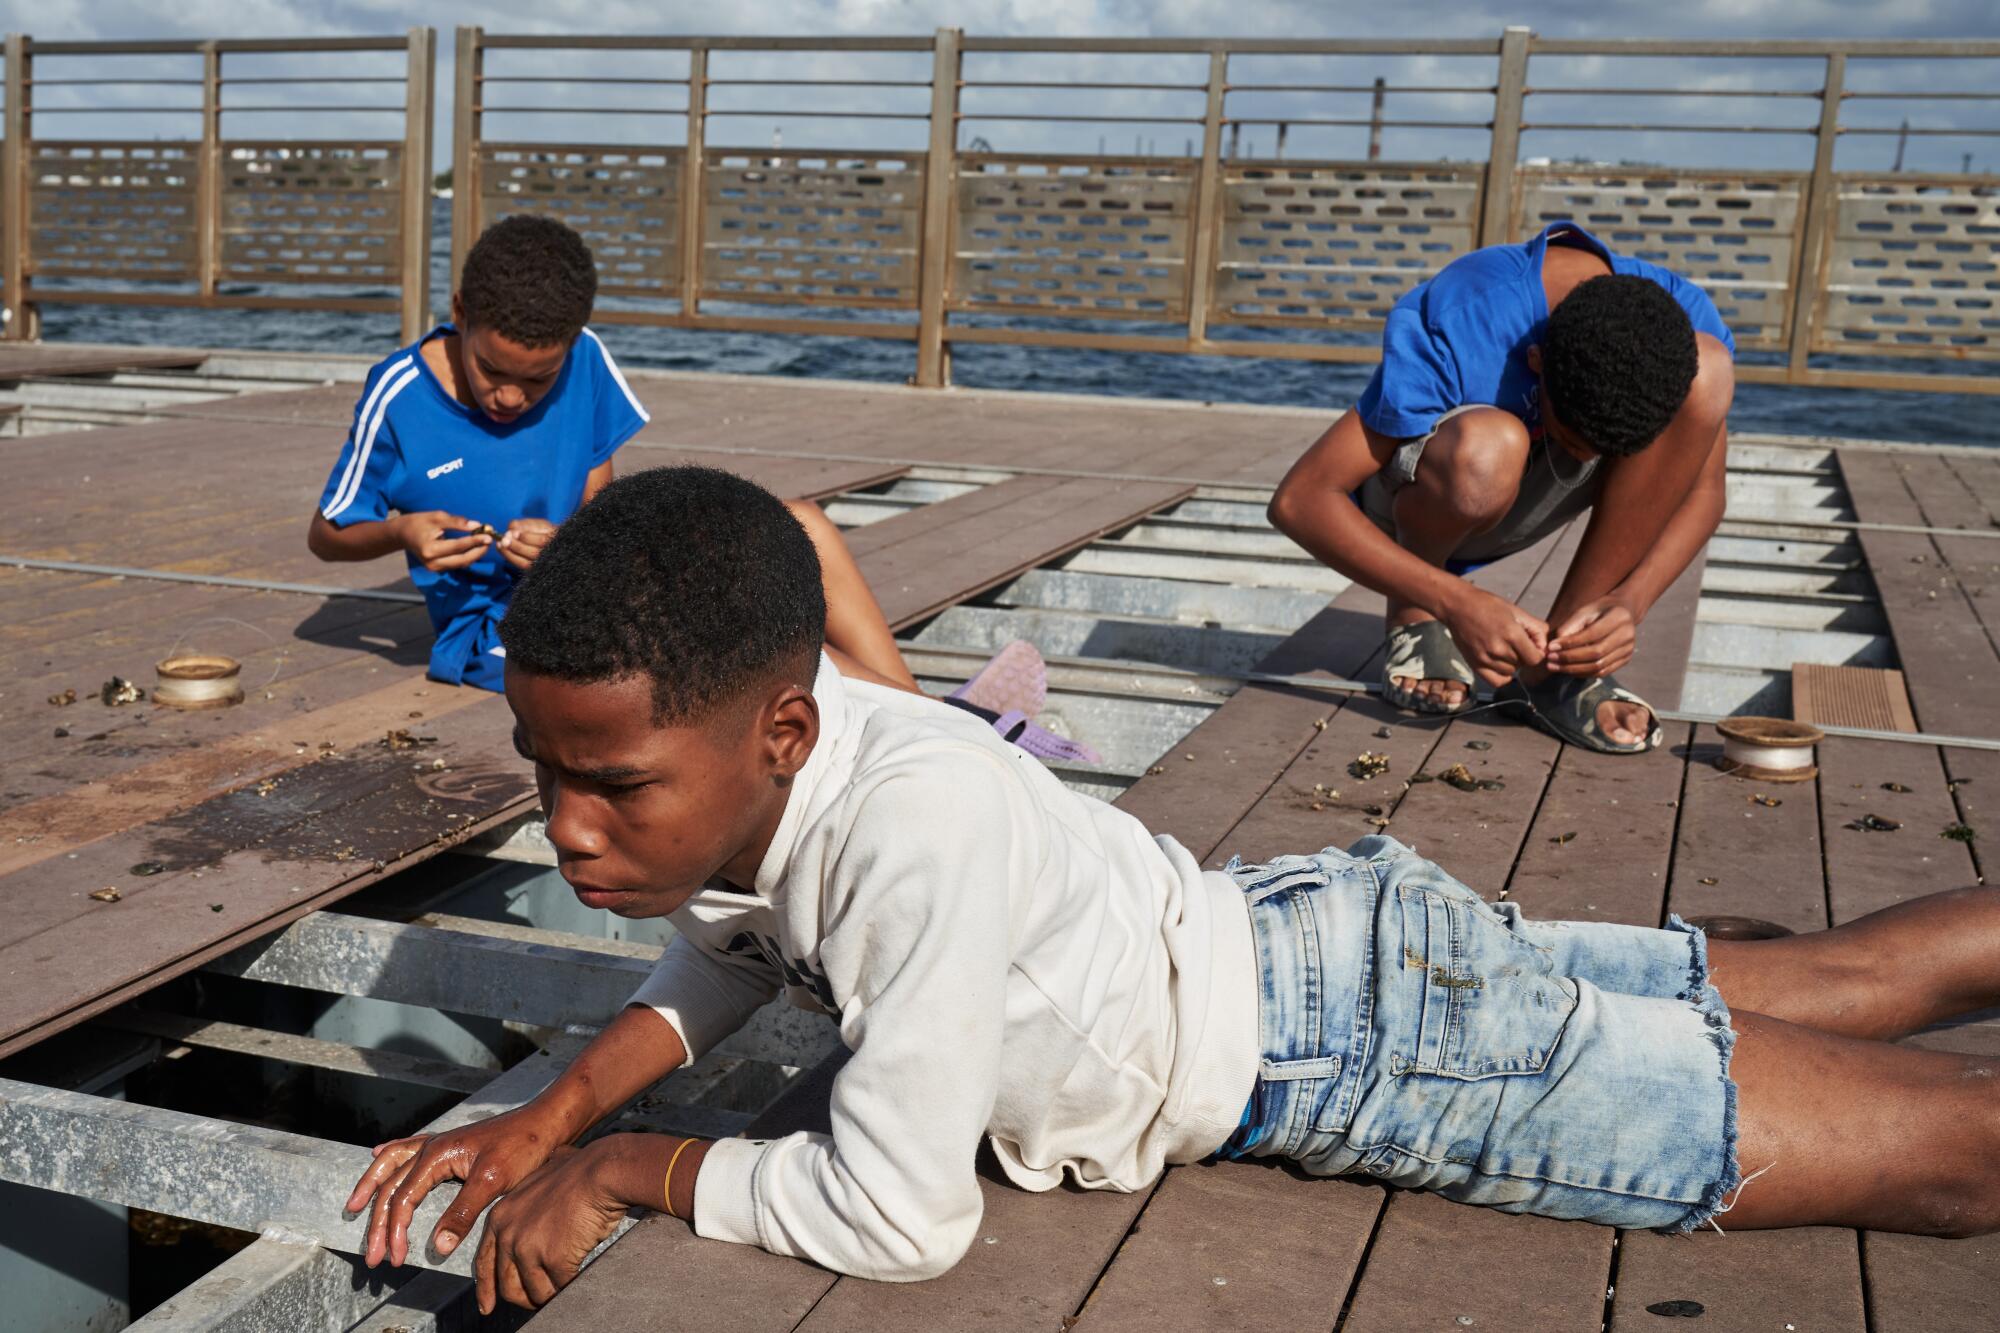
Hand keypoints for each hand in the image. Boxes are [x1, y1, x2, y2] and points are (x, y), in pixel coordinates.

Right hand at [344, 1101, 568, 1268]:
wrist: (544, 1123)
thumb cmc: (522, 1147)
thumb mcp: (494, 1182)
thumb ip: (462, 1212)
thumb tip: (435, 1246)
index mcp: (437, 1154)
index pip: (403, 1198)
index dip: (395, 1231)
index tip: (395, 1258)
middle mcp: (432, 1146)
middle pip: (391, 1186)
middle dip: (377, 1223)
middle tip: (371, 1256)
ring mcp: (439, 1143)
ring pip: (392, 1164)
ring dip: (373, 1187)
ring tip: (353, 1205)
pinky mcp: (450, 1144)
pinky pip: (408, 1147)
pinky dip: (390, 1155)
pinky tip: (379, 1153)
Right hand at [393, 511, 491, 571]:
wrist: (401, 534)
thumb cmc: (418, 522)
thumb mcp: (436, 517)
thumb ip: (456, 522)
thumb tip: (477, 526)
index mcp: (430, 550)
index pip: (458, 546)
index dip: (475, 541)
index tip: (489, 535)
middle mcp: (432, 563)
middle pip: (463, 559)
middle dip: (479, 550)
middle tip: (490, 539)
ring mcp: (434, 568)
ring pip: (462, 563)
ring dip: (475, 554)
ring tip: (486, 542)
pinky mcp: (437, 569)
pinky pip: (457, 563)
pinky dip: (467, 555)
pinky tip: (476, 546)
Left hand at [475, 1142, 628, 1313]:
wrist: (600, 1172)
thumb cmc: (580, 1170)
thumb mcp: (540, 1178)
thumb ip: (530, 1195)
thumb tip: (539, 1193)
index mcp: (500, 1216)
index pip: (484, 1262)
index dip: (486, 1288)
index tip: (486, 1306)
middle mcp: (508, 1234)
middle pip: (506, 1285)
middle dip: (523, 1298)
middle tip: (538, 1300)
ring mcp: (528, 1248)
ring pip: (532, 1293)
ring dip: (547, 1297)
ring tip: (560, 1291)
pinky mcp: (552, 1258)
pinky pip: (558, 1288)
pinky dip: (569, 1289)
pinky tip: (578, 1281)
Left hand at [497, 517, 558, 571]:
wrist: (556, 547)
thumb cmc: (546, 532)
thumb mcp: (540, 524)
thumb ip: (527, 524)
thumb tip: (512, 528)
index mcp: (556, 540)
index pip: (542, 541)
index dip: (526, 537)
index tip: (514, 532)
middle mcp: (553, 555)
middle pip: (534, 553)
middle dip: (516, 545)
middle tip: (504, 538)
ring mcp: (544, 565)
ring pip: (526, 563)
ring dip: (510, 553)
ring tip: (500, 543)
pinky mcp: (535, 570)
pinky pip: (522, 566)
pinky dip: (510, 557)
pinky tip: (502, 549)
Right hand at [1439, 585, 1548, 685]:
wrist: (1458, 606)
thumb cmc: (1486, 605)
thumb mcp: (1516, 611)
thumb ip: (1536, 628)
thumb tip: (1545, 646)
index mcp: (1511, 634)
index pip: (1536, 658)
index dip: (1538, 653)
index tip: (1532, 646)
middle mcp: (1499, 649)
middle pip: (1523, 665)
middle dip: (1524, 655)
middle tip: (1515, 642)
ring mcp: (1485, 659)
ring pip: (1511, 672)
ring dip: (1512, 664)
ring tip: (1504, 649)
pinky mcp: (1475, 664)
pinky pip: (1496, 681)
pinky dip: (1502, 675)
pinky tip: (1500, 664)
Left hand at [1547, 595, 1638, 676]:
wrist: (1621, 613)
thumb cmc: (1598, 611)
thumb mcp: (1583, 612)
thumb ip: (1568, 627)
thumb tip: (1552, 647)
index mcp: (1619, 617)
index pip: (1592, 634)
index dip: (1570, 643)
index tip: (1551, 647)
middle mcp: (1627, 635)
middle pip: (1596, 652)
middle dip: (1570, 658)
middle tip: (1550, 660)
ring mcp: (1628, 649)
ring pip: (1599, 666)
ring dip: (1573, 669)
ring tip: (1555, 667)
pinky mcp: (1625, 660)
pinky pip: (1602, 672)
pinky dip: (1583, 673)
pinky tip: (1568, 670)